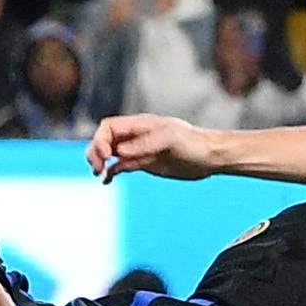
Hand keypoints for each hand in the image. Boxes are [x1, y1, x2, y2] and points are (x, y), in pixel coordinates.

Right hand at [87, 111, 218, 181]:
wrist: (210, 157)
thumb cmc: (194, 143)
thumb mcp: (170, 140)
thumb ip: (145, 144)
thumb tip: (119, 151)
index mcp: (140, 125)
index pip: (109, 127)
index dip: (100, 140)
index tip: (106, 156)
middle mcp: (136, 136)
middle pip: (104, 140)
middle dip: (95, 152)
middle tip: (98, 169)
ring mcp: (138, 150)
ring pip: (109, 153)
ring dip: (100, 163)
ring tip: (99, 174)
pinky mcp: (144, 164)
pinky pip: (120, 167)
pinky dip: (111, 173)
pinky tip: (107, 181)